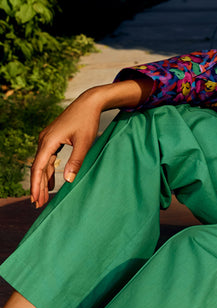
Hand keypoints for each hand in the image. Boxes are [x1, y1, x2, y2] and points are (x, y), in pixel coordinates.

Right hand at [29, 76, 151, 207]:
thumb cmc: (88, 121)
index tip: (35, 199)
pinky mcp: (53, 138)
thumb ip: (76, 161)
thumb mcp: (85, 142)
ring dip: (43, 180)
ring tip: (44, 197)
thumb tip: (67, 180)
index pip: (38, 167)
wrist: (89, 102)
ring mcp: (48, 138)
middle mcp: (44, 139)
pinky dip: (48, 171)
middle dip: (37, 186)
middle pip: (38, 167)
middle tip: (38, 204)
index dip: (36, 185)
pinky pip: (47, 158)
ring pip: (42, 163)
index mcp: (49, 141)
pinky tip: (51, 183)